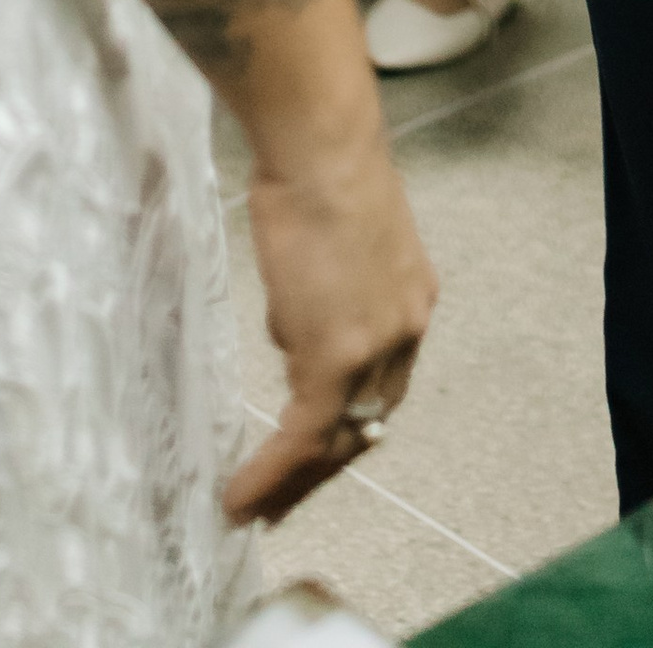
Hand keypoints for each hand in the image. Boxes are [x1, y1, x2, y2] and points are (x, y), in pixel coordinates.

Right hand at [227, 115, 435, 524]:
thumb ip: (325, 292)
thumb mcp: (336, 241)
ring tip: (258, 506)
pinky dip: (272, 472)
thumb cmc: (317, 169)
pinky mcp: (337, 359)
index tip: (313, 447)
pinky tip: (242, 494)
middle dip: (322, 467)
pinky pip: (303, 436)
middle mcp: (404, 332)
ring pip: (336, 438)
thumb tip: (294, 326)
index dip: (347, 420)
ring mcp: (374, 349)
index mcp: (409, 300)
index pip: (381, 382)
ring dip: (294, 480)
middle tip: (284, 499)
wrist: (322, 146)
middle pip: (366, 421)